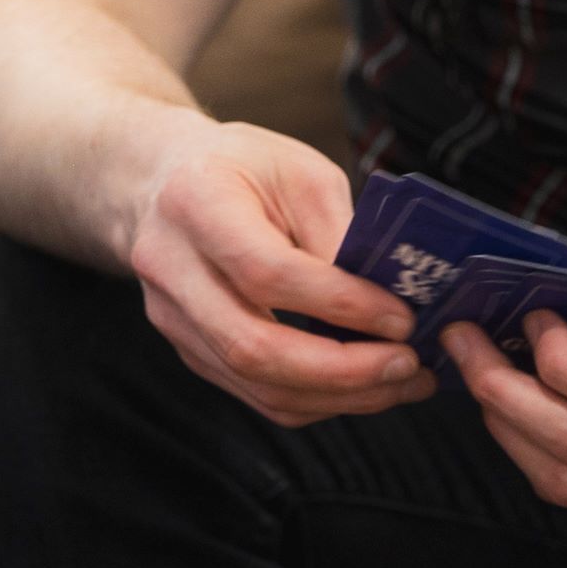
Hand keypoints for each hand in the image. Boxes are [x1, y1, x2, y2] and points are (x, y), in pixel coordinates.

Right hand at [121, 116, 427, 426]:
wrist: (160, 182)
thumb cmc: (240, 168)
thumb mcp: (299, 171)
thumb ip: (338, 233)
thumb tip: (388, 301)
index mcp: (196, 202)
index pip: (266, 272)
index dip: (339, 303)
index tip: (401, 317)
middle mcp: (169, 265)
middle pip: (251, 345)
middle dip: (341, 370)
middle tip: (406, 365)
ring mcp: (171, 316)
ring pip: (255, 382)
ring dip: (338, 394)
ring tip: (400, 382)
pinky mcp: (186, 348)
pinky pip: (254, 393)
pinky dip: (316, 398)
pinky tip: (362, 385)